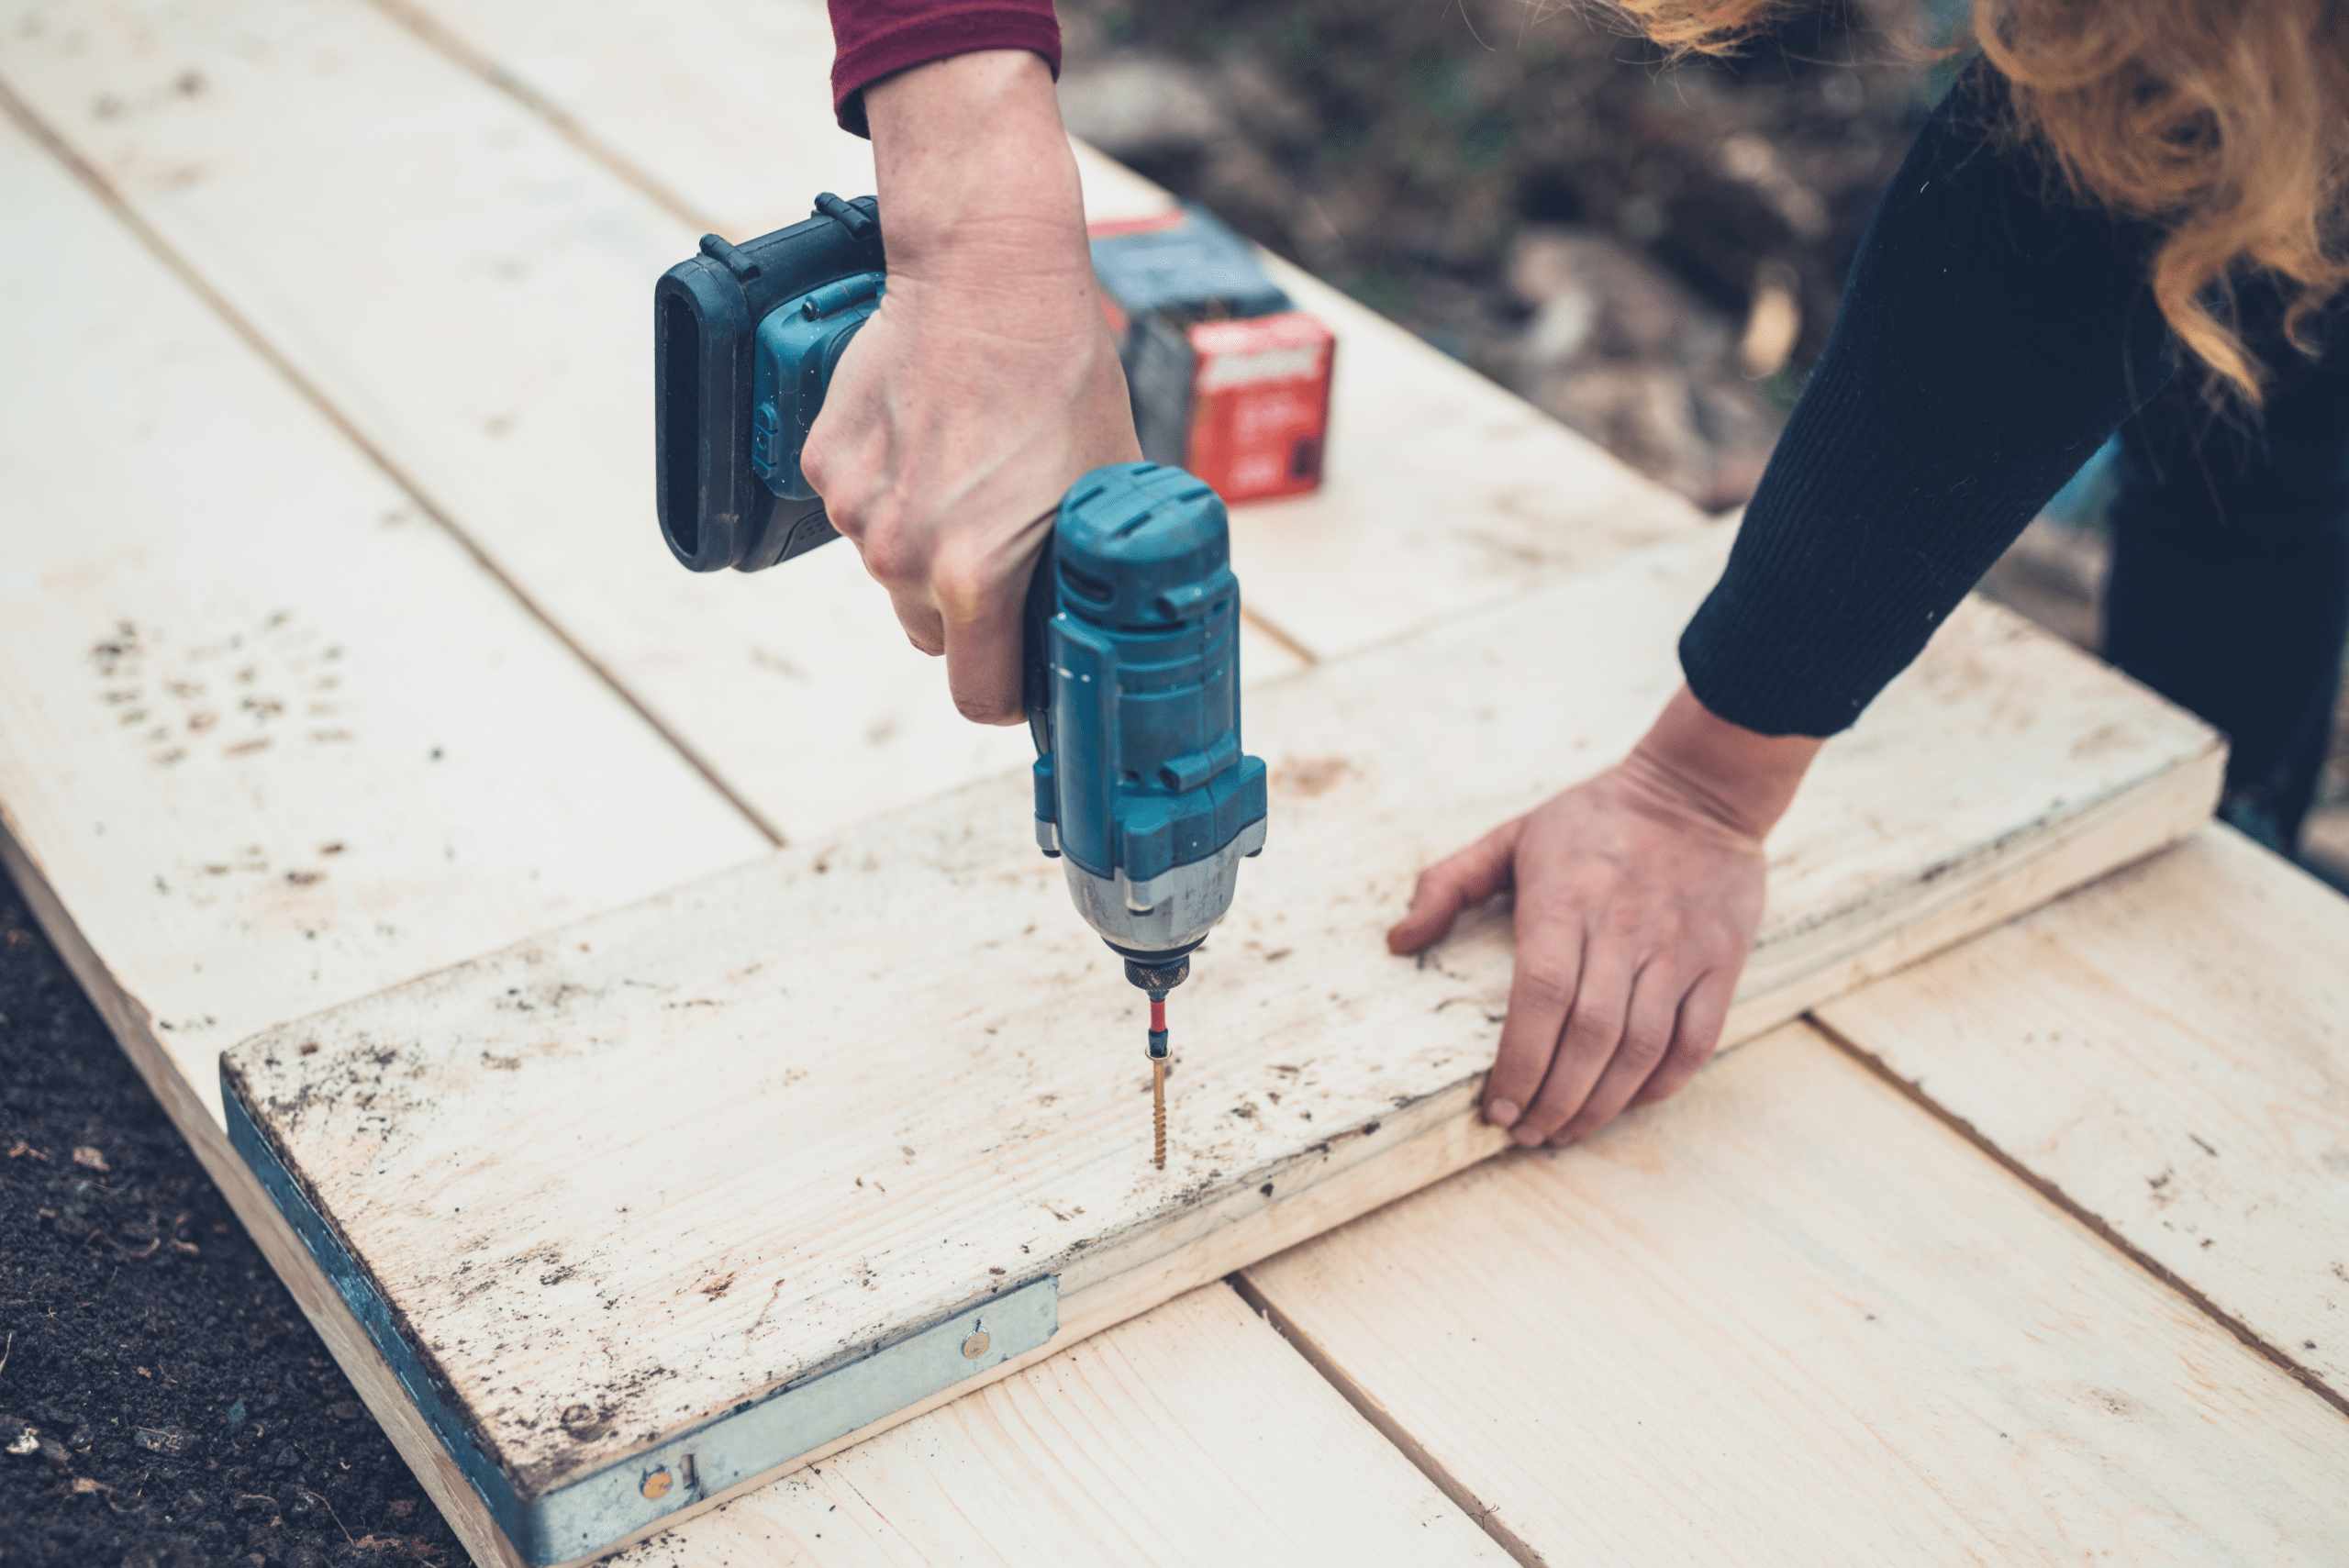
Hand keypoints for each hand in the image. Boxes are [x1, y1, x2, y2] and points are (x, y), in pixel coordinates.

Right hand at [801, 50, 1141, 723]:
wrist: (987, 271)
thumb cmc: (1060, 372)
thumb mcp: (1102, 484)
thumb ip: (1082, 567)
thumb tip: (1097, 617)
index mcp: (973, 577)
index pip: (980, 697)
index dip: (1011, 692)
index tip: (1030, 670)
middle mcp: (900, 556)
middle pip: (932, 635)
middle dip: (970, 611)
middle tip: (1010, 548)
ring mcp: (854, 509)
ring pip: (893, 570)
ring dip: (926, 545)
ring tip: (972, 472)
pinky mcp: (824, 462)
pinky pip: (860, 509)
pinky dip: (889, 490)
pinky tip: (931, 436)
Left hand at [1387, 685, 1821, 1145]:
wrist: (1699, 788)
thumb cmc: (1593, 819)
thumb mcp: (1510, 836)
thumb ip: (1447, 884)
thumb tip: (1398, 941)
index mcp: (1565, 900)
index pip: (1540, 997)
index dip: (1519, 1062)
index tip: (1495, 1106)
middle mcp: (1623, 928)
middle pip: (1589, 1036)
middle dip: (1554, 1099)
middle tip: (1526, 1132)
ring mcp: (1678, 948)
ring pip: (1642, 1048)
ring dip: (1601, 1104)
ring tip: (1566, 1131)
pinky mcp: (1722, 961)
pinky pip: (1697, 1040)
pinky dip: (1662, 1084)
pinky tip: (1628, 1102)